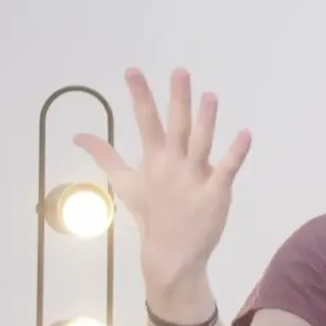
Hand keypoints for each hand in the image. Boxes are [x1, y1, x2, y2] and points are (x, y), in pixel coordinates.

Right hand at [75, 67, 252, 288]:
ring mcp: (194, 179)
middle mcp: (173, 165)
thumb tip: (78, 135)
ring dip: (205, 120)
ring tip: (210, 96)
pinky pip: (226, 170)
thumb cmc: (151, 215)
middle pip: (175, 127)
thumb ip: (105, 156)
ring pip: (200, 144)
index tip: (133, 70)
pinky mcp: (215, 193)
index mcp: (153, 160)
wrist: (170, 255)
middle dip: (177, 99)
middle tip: (180, 71)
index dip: (140, 96)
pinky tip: (246, 134)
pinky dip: (236, 153)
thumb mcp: (125, 184)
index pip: (145, 122)